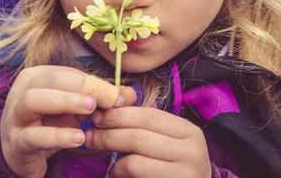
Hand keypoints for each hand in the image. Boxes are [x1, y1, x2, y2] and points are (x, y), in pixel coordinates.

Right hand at [0, 65, 136, 177]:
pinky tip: (79, 138)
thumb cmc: (49, 124)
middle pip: (51, 79)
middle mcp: (22, 90)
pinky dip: (58, 136)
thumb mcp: (77, 110)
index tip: (118, 96)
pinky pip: (33, 136)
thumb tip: (130, 94)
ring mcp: (14, 116)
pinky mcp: (15, 142)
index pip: (68, 72)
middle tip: (108, 100)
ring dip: (65, 102)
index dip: (95, 82)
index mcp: (37, 76)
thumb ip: (101, 100)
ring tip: (90, 111)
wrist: (23, 154)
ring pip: (34, 100)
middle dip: (83, 86)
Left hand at [85, 107, 211, 177]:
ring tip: (102, 156)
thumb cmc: (175, 164)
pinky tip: (113, 172)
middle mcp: (190, 152)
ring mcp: (183, 174)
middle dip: (109, 134)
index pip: (149, 116)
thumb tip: (108, 110)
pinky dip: (118, 173)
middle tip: (89, 135)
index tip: (97, 116)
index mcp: (188, 132)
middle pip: (139, 137)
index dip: (120, 114)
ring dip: (111, 158)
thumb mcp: (168, 140)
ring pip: (134, 161)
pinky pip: (135, 177)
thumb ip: (145, 125)